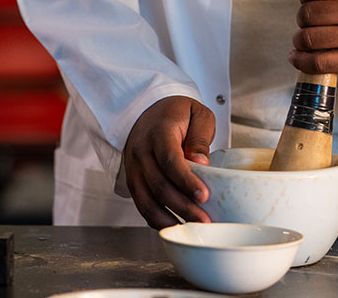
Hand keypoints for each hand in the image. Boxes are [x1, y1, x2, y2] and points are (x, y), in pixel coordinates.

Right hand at [123, 96, 214, 228]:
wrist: (150, 110)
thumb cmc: (177, 114)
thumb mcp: (198, 115)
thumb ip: (200, 138)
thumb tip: (201, 164)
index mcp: (159, 132)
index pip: (169, 159)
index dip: (186, 180)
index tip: (203, 195)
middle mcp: (141, 151)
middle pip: (158, 184)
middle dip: (182, 206)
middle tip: (204, 219)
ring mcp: (134, 167)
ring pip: (146, 199)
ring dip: (168, 218)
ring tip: (191, 228)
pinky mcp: (133, 180)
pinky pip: (141, 204)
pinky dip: (156, 218)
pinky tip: (174, 225)